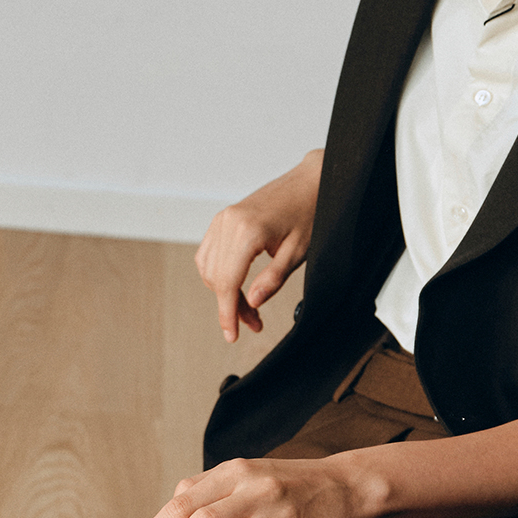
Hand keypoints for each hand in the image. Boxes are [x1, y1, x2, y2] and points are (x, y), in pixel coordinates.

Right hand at [194, 149, 321, 342]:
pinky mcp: (223, 218)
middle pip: (216, 278)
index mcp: (248, 232)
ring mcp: (223, 219)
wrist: (309, 181)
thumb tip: (252, 303)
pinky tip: (237, 284)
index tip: (232, 335)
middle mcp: (228, 223)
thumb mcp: (297, 252)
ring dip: (224, 292)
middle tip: (254, 322)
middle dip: (231, 306)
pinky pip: (209, 253)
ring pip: (208, 268)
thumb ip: (273, 279)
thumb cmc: (308, 213)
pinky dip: (218, 273)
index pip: (227, 283)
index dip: (228, 313)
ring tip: (249, 306)